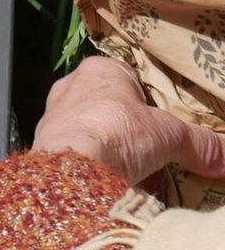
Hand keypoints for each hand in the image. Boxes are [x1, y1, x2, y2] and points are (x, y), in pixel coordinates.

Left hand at [33, 56, 224, 184]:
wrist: (71, 168)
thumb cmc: (117, 132)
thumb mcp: (169, 134)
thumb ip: (199, 143)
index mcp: (99, 69)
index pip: (128, 75)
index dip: (149, 96)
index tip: (166, 117)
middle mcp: (72, 86)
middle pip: (111, 104)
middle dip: (132, 126)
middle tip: (156, 146)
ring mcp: (56, 116)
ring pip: (94, 128)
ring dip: (115, 147)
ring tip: (140, 167)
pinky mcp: (49, 145)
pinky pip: (81, 152)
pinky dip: (99, 164)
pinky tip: (116, 180)